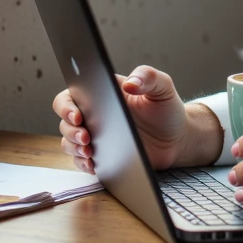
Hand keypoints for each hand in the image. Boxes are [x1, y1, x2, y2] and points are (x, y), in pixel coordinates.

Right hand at [52, 66, 221, 173]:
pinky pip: (82, 161)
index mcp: (103, 94)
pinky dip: (83, 163)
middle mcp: (94, 115)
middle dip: (71, 131)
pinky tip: (93, 165)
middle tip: (86, 137)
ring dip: (74, 148)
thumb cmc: (167, 109)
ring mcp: (96, 137)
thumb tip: (130, 83)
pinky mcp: (102, 156)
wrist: (177, 139)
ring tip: (89, 152)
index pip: (71, 96)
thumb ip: (148, 77)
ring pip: (70, 142)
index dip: (67, 106)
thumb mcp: (163, 87)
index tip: (77, 115)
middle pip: (66, 122)